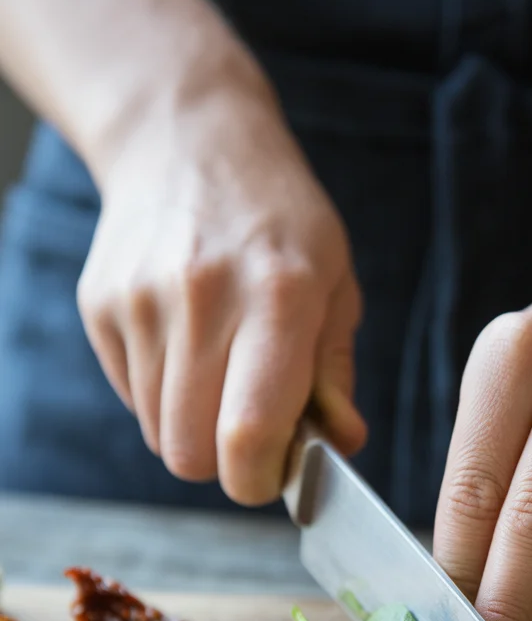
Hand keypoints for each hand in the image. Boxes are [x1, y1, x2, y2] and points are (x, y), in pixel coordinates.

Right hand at [77, 81, 365, 504]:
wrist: (190, 142)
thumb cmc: (280, 223)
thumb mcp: (334, 285)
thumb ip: (334, 373)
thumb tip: (342, 444)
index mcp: (278, 296)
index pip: (247, 433)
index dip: (258, 479)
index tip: (274, 474)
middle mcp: (202, 298)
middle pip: (190, 452)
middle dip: (225, 463)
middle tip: (253, 430)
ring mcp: (142, 301)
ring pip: (158, 434)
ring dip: (194, 429)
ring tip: (223, 374)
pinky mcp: (100, 305)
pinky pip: (132, 398)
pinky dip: (163, 397)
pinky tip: (187, 347)